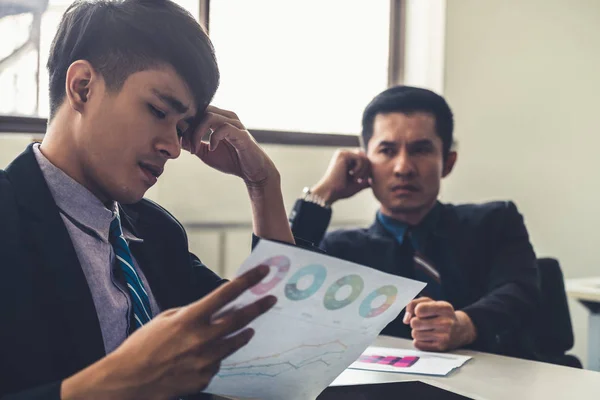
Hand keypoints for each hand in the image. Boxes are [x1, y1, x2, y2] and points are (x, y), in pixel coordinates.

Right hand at [61, 265, 275, 399]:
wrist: (128, 380)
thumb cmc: (142, 346)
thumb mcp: (165, 319)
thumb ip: (191, 313)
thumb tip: (212, 309)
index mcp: (190, 319)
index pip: (226, 294)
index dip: (247, 281)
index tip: (263, 272)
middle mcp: (202, 339)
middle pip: (240, 319)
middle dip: (259, 307)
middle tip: (271, 300)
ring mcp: (205, 360)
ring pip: (234, 343)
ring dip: (243, 333)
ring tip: (249, 328)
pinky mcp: (204, 378)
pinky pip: (217, 363)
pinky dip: (216, 356)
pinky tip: (203, 356)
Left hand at [182, 106, 278, 186]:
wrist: (253, 173)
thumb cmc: (232, 160)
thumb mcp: (207, 153)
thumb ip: (194, 144)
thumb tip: (178, 139)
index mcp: (218, 119)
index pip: (197, 112)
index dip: (185, 125)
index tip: (182, 142)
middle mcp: (227, 117)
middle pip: (200, 111)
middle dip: (189, 128)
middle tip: (187, 145)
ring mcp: (235, 124)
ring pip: (209, 116)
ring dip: (197, 133)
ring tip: (195, 148)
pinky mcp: (242, 134)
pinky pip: (223, 128)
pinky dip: (213, 138)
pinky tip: (212, 148)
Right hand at [310, 149, 370, 204]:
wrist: (330, 192)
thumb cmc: (341, 190)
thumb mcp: (357, 184)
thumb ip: (366, 180)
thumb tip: (374, 179)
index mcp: (346, 160)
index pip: (364, 159)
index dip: (367, 170)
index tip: (362, 181)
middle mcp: (344, 154)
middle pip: (365, 157)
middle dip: (367, 170)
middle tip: (360, 180)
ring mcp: (343, 153)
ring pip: (364, 157)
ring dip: (363, 170)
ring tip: (355, 179)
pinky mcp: (343, 154)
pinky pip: (360, 158)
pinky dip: (359, 169)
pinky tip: (351, 174)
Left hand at [403, 297, 476, 351]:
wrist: (461, 330)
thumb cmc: (441, 314)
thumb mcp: (432, 303)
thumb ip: (414, 304)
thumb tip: (405, 319)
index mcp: (444, 308)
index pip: (419, 309)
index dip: (416, 310)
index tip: (420, 311)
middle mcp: (446, 322)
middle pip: (414, 323)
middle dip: (414, 321)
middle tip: (422, 321)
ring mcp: (444, 336)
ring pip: (415, 334)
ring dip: (416, 331)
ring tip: (425, 329)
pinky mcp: (441, 347)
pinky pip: (418, 344)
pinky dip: (419, 340)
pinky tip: (427, 337)